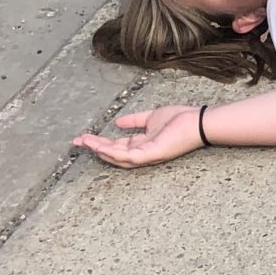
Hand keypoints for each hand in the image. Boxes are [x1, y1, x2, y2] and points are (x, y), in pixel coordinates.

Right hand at [73, 105, 205, 169]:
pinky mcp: (152, 154)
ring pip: (118, 157)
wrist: (199, 121)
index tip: (84, 137)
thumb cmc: (182, 119)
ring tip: (83, 142)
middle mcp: (143, 152)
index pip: (118, 146)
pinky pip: (129, 156)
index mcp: (143, 143)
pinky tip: (99, 146)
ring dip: (99, 150)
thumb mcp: (152, 117)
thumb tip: (116, 122)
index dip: (100, 142)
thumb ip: (135, 121)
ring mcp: (148, 155)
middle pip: (114, 153)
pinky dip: (114, 153)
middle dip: (94, 148)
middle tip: (76, 142)